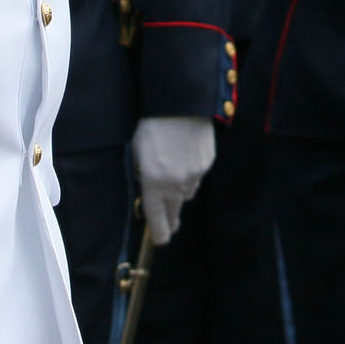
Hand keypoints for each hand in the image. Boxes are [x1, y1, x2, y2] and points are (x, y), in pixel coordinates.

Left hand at [133, 115, 215, 244]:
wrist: (180, 103)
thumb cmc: (152, 124)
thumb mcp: (138, 151)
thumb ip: (144, 175)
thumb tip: (150, 188)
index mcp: (153, 182)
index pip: (156, 217)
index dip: (159, 232)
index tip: (160, 240)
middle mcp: (175, 184)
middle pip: (174, 210)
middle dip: (171, 218)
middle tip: (171, 225)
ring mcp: (194, 175)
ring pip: (187, 193)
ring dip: (180, 190)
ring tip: (174, 174)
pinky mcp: (207, 163)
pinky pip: (198, 177)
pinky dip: (191, 173)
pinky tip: (186, 157)